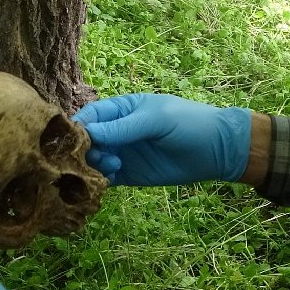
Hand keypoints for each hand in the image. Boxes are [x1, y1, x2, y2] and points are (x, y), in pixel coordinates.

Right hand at [74, 93, 250, 185]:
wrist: (217, 150)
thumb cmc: (188, 123)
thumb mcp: (157, 120)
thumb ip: (124, 127)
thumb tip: (89, 134)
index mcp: (122, 109)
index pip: (91, 115)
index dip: (79, 126)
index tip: (73, 139)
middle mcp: (117, 131)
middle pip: (88, 141)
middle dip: (85, 149)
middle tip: (98, 156)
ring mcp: (122, 153)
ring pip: (94, 161)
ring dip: (94, 165)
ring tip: (114, 166)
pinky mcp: (129, 174)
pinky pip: (106, 178)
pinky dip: (101, 180)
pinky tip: (110, 179)